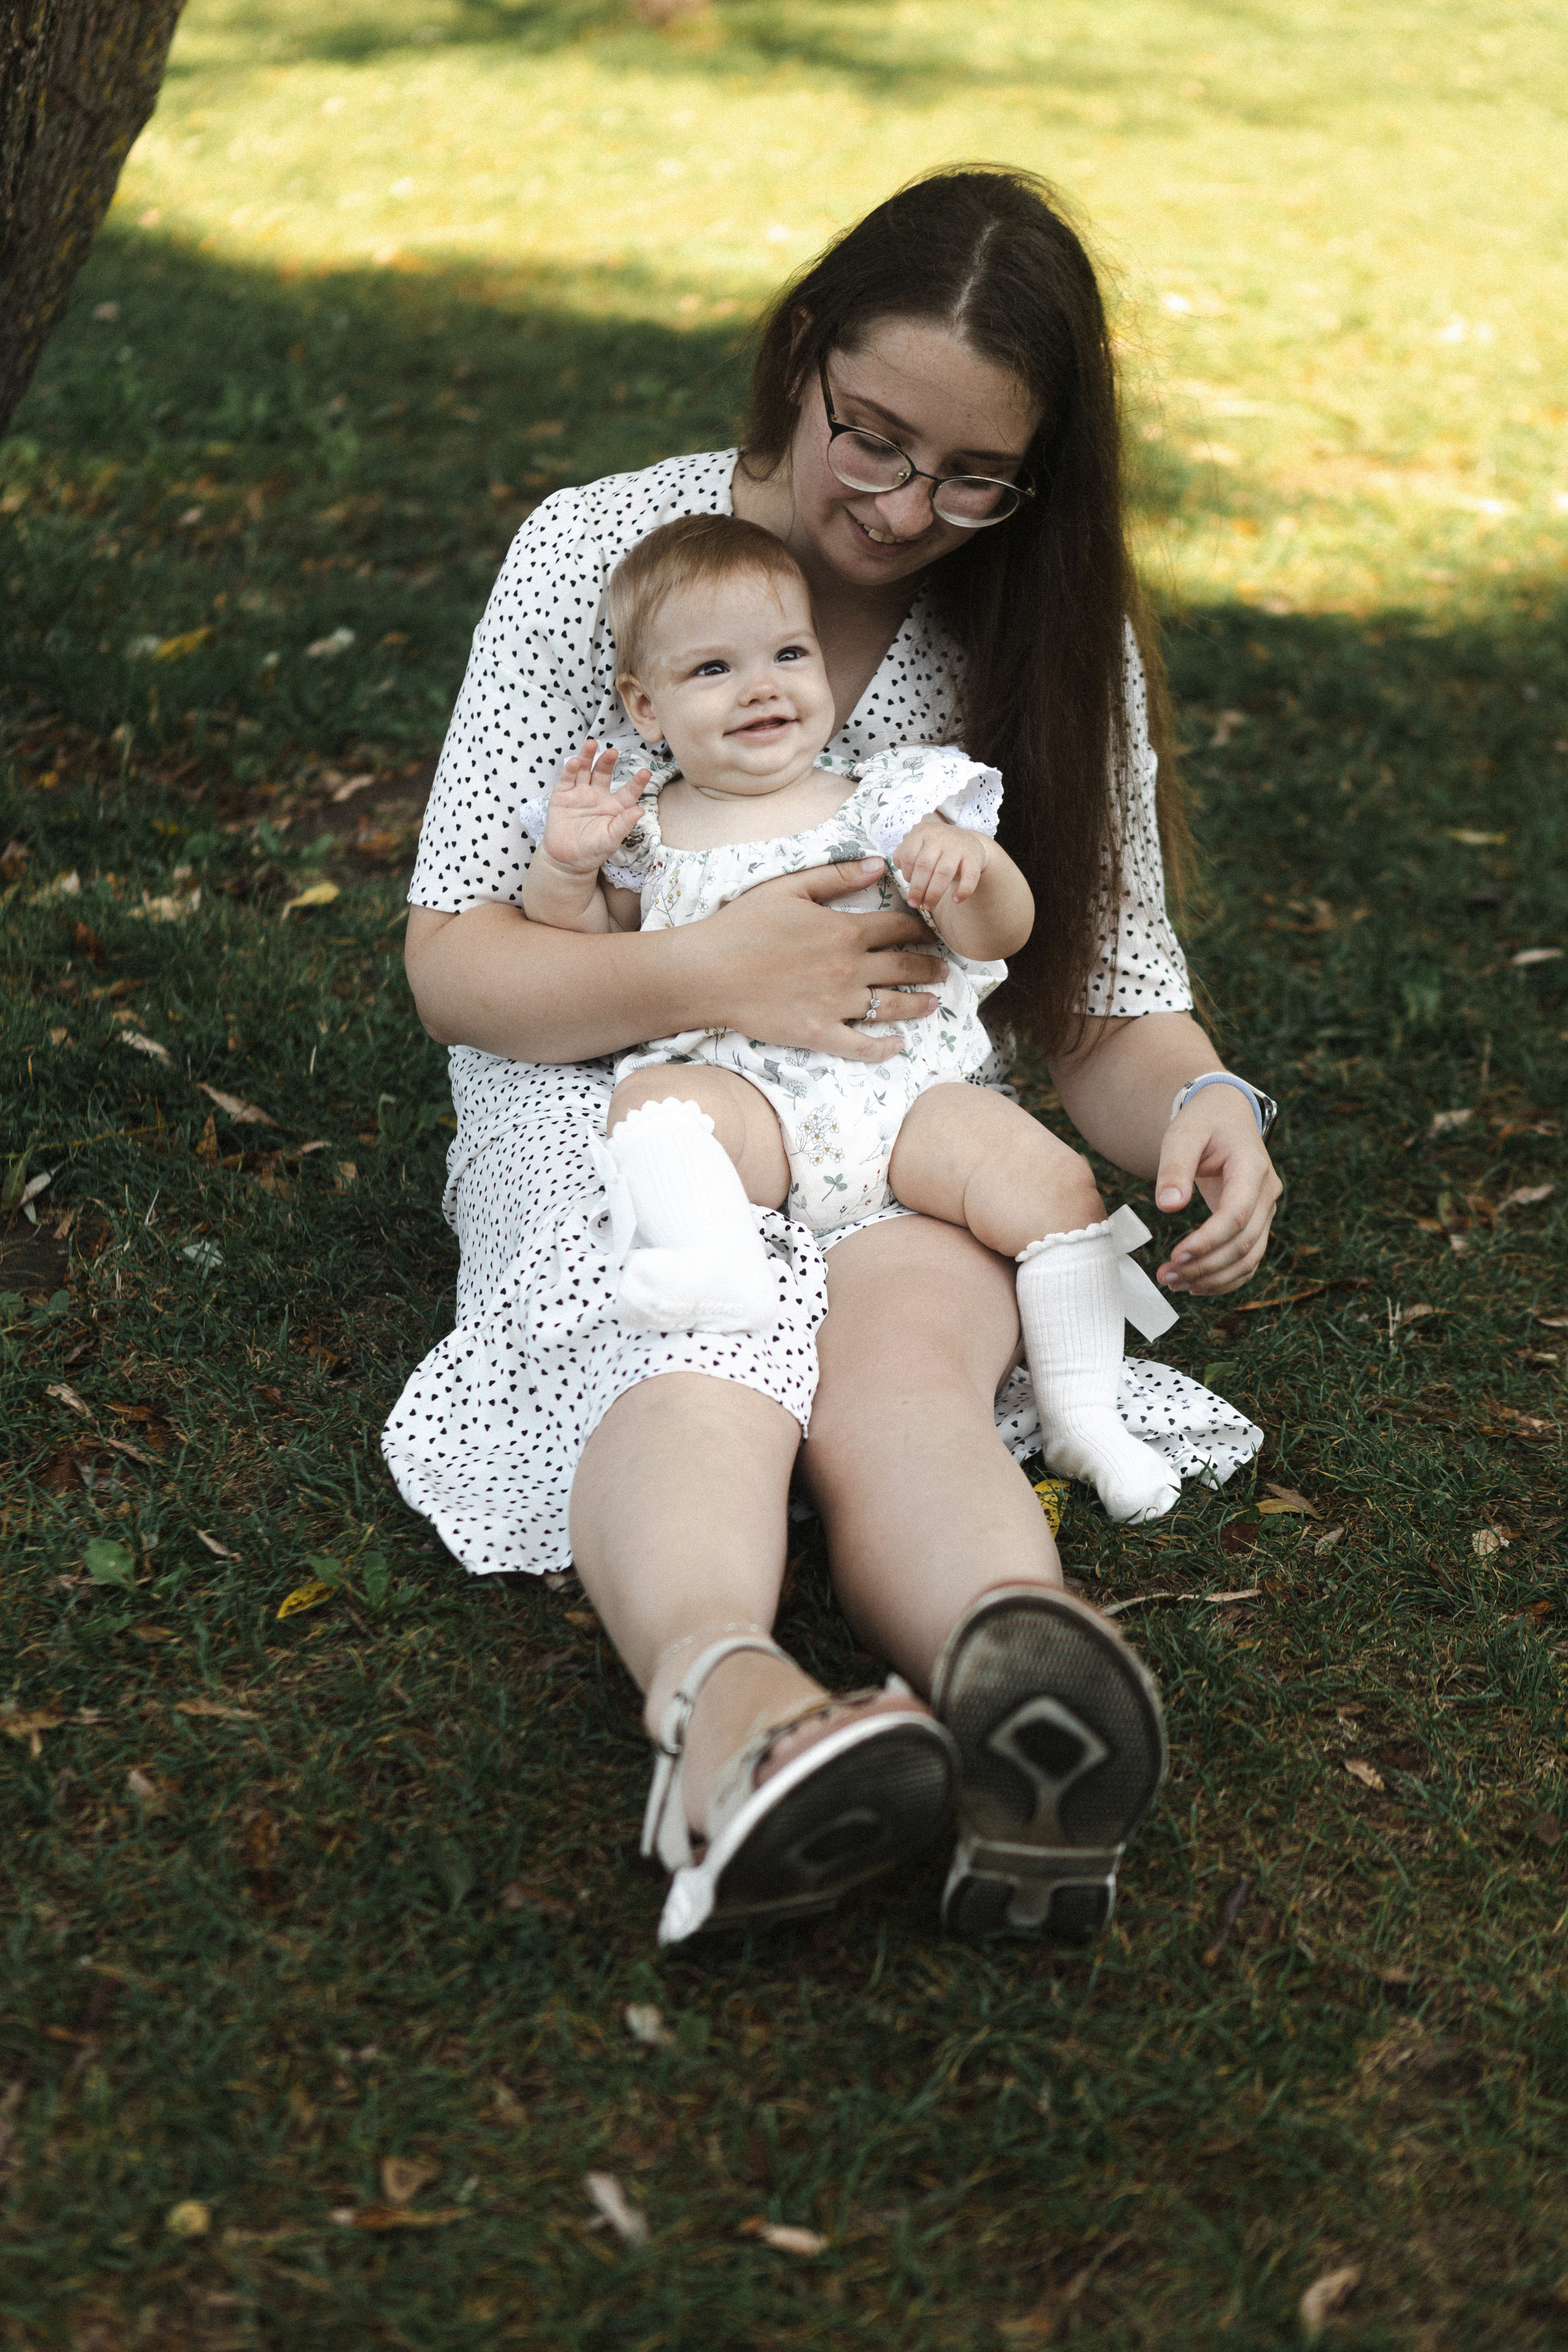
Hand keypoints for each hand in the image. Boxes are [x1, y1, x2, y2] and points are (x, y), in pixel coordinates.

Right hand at [539, 739, 650, 876]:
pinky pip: (566, 779)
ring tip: (592, 744)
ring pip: (584, 770)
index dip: (637, 782)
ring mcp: (579, 794)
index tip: (646, 773)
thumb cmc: (593, 850)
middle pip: (603, 773)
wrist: (567, 860)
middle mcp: (597, 796)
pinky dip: (570, 770)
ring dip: (588, 757)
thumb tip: (641, 811)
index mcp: (614, 806)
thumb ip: (624, 824)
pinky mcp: (562, 796)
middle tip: (613, 752)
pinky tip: (576, 762)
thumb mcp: (611, 839)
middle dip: (607, 761)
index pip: (628, 791)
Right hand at [693, 861, 949, 1063]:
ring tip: (934, 1002)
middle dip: (930, 966)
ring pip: (893, 1006)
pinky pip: (862, 1046)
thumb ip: (837, 876)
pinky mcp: (821, 1034)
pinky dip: (884, 1048)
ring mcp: (838, 1004)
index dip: (921, 927)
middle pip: (905, 967)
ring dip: (919, 1004)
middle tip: (944, 969)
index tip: (932, 931)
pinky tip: (898, 1046)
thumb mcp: (789, 888)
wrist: (708, 971)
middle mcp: (850, 968)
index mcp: (845, 930)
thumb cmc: (743, 925)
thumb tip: (879, 865)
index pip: (899, 927)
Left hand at [892, 819, 989, 912]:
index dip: (906, 874)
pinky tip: (956, 900)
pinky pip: (969, 876)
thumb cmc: (937, 849)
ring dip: (934, 893)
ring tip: (929, 907)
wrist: (969, 843)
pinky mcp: (974, 857)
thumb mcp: (920, 845)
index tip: (908, 886)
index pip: (908, 855)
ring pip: (943, 872)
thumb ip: (906, 855)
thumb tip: (902, 872)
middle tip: (915, 904)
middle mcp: (939, 836)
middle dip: (917, 889)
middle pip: (924, 866)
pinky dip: (963, 890)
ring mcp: (958, 846)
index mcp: (922, 832)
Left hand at [1153, 1089, 1281, 1295]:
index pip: (1236, 1214)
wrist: (1226, 1116)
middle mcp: (1266, 1192)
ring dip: (1213, 1278)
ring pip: (1249, 1258)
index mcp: (1252, 1167)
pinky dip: (1225, 1278)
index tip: (1176, 1254)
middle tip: (1166, 1276)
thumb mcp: (1182, 1134)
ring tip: (1174, 1284)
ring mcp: (1265, 1210)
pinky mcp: (1256, 1223)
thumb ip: (1174, 1167)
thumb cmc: (1202, 1122)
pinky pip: (1249, 1260)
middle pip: (1244, 1243)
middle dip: (1205, 1266)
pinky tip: (1195, 1285)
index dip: (1208, 1240)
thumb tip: (1168, 1207)